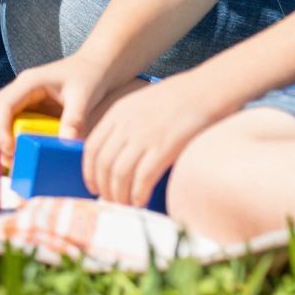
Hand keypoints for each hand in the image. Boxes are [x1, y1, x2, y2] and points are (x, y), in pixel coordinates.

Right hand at [0, 55, 126, 165]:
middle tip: (7, 156)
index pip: (3, 105)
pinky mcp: (28, 106)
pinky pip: (9, 120)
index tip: (9, 149)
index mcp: (29, 83)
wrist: (96, 66)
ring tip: (10, 156)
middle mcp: (20, 88)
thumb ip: (74, 120)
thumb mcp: (83, 98)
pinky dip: (8, 135)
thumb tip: (66, 143)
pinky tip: (19, 149)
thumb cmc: (89, 77)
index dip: (0, 129)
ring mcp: (22, 97)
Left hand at [82, 73, 232, 206]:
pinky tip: (140, 201)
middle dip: (104, 188)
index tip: (94, 186)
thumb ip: (124, 125)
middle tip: (111, 201)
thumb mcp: (139, 104)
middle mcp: (126, 125)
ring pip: (119, 174)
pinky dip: (138, 193)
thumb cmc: (176, 99)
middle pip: (103, 164)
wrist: (204, 90)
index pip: (91, 148)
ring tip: (125, 205)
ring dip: (120, 195)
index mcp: (117, 114)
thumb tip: (116, 154)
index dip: (89, 172)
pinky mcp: (164, 148)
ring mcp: (144, 137)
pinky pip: (142, 177)